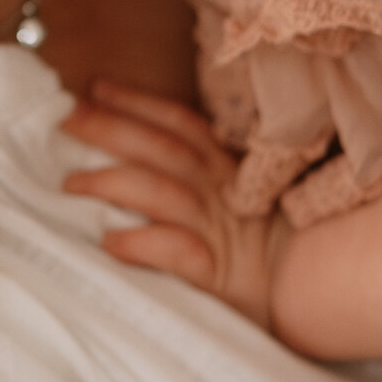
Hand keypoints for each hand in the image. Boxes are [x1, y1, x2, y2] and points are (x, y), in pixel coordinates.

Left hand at [61, 82, 284, 328]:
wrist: (314, 294)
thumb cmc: (263, 250)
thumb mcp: (237, 200)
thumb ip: (194, 177)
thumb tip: (126, 159)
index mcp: (225, 169)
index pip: (179, 124)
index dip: (138, 102)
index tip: (96, 88)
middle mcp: (221, 191)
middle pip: (162, 148)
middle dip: (112, 128)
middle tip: (66, 119)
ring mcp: (220, 230)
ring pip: (163, 192)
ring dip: (113, 182)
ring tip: (71, 184)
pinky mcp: (218, 274)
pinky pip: (177, 251)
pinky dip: (141, 243)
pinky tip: (109, 242)